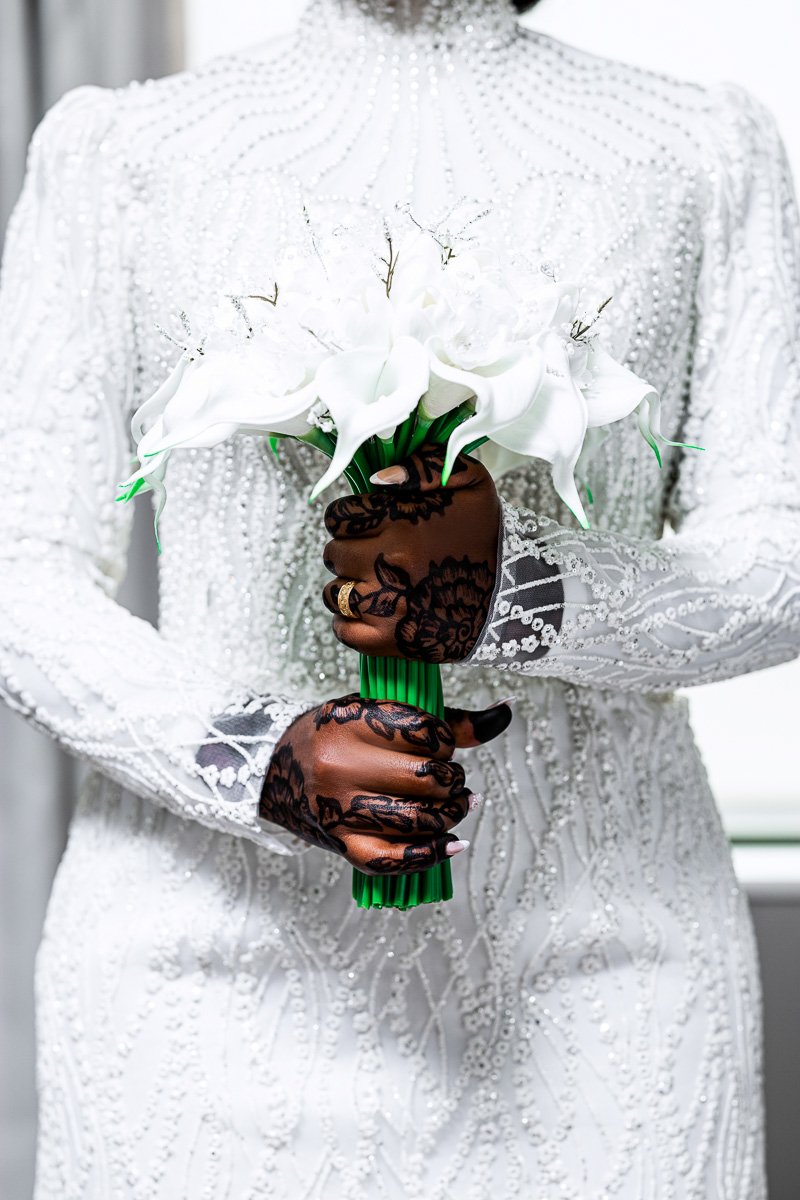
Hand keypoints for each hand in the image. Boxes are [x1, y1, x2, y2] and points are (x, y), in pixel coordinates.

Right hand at [259, 693, 511, 874]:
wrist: (272, 770)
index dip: (446, 741)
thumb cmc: (333, 735)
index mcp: (347, 724)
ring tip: (457, 804)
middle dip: (452, 780)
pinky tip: (453, 843)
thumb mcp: (371, 712)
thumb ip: (436, 718)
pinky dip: (432, 854)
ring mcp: (340, 811)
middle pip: (426, 779)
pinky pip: (395, 859)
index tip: (441, 745)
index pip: (424, 733)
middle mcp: (340, 769)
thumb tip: (502, 715)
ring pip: (419, 819)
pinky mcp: (342, 845)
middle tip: (451, 778)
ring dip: (451, 813)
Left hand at [322, 444, 500, 661]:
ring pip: (333, 593)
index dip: (348, 518)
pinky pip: (343, 631)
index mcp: (401, 523)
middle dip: (347, 550)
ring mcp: (387, 605)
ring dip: (345, 586)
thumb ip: (423, 466)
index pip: (338, 517)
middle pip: (333, 553)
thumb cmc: (486, 536)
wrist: (512, 595)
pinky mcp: (390, 640)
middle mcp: (388, 564)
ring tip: (371, 583)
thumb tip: (377, 478)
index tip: (366, 525)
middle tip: (371, 554)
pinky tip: (370, 612)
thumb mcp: (470, 482)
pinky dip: (348, 622)